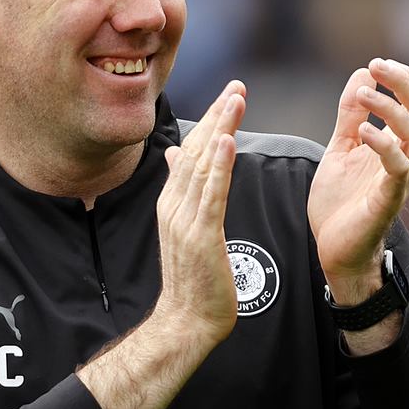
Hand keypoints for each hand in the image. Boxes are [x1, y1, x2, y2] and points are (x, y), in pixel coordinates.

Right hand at [149, 80, 246, 347]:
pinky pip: (210, 194)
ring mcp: (185, 220)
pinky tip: (226, 140)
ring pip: (203, 165)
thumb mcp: (186, 228)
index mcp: (172, 202)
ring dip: (220, 129)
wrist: (186, 321)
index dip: (210, 122)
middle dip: (217, 116)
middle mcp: (174, 205)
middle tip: (237, 86)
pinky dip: (218, 165)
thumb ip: (182, 191)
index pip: (191, 152)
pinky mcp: (200, 236)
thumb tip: (175, 155)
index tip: (228, 95)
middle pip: (196, 151)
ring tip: (235, 99)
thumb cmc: (193, 280)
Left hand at [309, 57, 408, 299]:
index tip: (377, 64)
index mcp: (398, 144)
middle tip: (378, 66)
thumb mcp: (341, 147)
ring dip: (391, 107)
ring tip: (363, 96)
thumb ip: (350, 115)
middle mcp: (407, 157)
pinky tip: (363, 131)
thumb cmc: (341, 202)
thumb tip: (362, 74)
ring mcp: (400, 178)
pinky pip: (398, 166)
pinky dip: (383, 143)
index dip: (405, 78)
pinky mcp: (388, 199)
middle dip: (405, 82)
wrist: (335, 250)